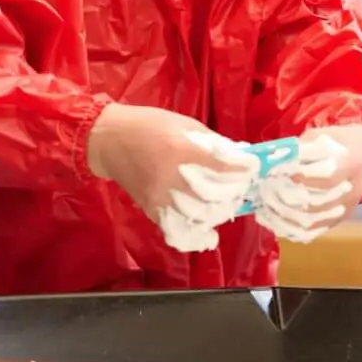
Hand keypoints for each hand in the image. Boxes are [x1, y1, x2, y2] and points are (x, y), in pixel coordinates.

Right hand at [86, 104, 257, 250]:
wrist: (110, 140)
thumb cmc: (148, 125)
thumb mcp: (184, 123)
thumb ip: (211, 141)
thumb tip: (239, 156)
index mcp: (181, 150)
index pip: (223, 165)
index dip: (243, 168)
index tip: (251, 167)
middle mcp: (172, 178)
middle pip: (217, 195)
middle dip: (235, 190)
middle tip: (240, 184)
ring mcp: (161, 198)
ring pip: (203, 216)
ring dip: (221, 211)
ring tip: (226, 202)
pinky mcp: (152, 211)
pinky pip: (179, 233)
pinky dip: (197, 237)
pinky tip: (208, 235)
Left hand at [255, 123, 361, 244]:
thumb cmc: (337, 141)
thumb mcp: (319, 135)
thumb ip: (300, 149)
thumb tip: (273, 162)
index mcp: (350, 163)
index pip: (325, 175)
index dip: (298, 176)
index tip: (275, 172)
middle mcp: (352, 189)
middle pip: (317, 202)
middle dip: (286, 198)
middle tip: (264, 192)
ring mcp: (347, 208)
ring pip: (314, 221)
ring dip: (285, 217)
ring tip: (264, 209)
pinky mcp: (340, 220)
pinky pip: (315, 232)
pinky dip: (292, 230)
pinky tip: (275, 224)